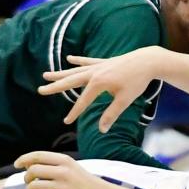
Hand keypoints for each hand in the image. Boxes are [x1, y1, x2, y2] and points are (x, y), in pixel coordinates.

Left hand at [13, 151, 110, 188]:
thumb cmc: (82, 182)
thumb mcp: (70, 167)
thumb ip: (51, 164)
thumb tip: (26, 164)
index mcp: (65, 161)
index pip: (38, 156)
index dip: (24, 159)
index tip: (16, 164)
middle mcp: (63, 172)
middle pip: (33, 170)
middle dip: (26, 176)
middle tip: (29, 182)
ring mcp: (62, 187)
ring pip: (33, 186)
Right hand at [38, 47, 167, 131]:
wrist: (147, 61)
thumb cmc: (137, 82)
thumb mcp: (124, 100)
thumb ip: (111, 115)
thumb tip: (101, 130)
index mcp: (98, 83)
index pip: (82, 101)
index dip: (74, 113)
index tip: (66, 122)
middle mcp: (94, 73)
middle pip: (70, 81)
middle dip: (55, 87)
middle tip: (40, 90)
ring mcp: (98, 66)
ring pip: (75, 70)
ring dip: (60, 73)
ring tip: (46, 74)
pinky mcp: (104, 61)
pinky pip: (87, 61)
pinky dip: (78, 60)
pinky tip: (68, 58)